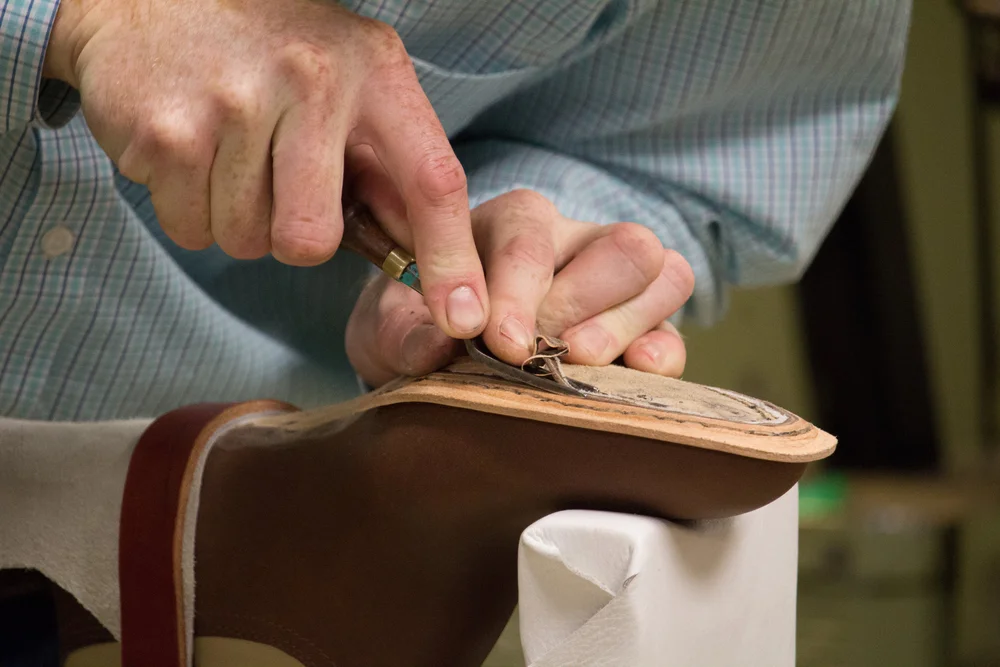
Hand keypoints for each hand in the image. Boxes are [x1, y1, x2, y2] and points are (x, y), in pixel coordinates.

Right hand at [42, 0, 487, 338]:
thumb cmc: (273, 52)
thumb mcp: (352, 80)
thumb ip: (392, 165)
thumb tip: (425, 259)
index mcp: (374, 72)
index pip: (431, 181)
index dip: (451, 259)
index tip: (465, 320)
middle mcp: (311, 81)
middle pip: (309, 242)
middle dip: (292, 234)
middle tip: (277, 179)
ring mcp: (233, 104)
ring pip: (246, 242)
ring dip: (237, 218)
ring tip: (230, 149)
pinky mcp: (167, 131)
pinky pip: (189, 229)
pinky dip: (189, 207)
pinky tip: (192, 148)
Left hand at [346, 190, 693, 387]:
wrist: (434, 349)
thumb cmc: (417, 325)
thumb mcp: (388, 327)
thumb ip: (403, 334)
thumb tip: (439, 347)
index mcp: (511, 222)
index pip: (532, 240)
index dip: (521, 294)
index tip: (502, 344)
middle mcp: (574, 240)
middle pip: (623, 246)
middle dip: (581, 305)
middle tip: (538, 353)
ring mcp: (614, 282)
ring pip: (665, 274)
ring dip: (625, 325)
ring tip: (577, 364)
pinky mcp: (638, 328)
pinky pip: (672, 331)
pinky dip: (659, 356)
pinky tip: (628, 375)